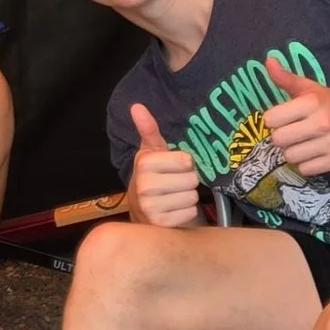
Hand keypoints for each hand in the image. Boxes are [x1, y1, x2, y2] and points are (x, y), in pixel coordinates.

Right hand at [125, 102, 200, 227]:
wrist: (143, 212)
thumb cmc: (153, 177)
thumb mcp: (151, 152)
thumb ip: (148, 129)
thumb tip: (137, 106)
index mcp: (144, 163)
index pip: (186, 160)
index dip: (185, 164)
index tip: (173, 168)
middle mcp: (145, 185)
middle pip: (191, 179)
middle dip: (187, 182)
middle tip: (175, 184)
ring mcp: (151, 207)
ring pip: (192, 197)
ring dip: (187, 198)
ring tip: (174, 197)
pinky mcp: (160, 224)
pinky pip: (190, 212)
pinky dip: (186, 212)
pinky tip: (174, 211)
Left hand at [261, 56, 329, 176]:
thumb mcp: (310, 88)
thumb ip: (286, 78)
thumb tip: (268, 60)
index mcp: (312, 102)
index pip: (271, 120)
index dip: (274, 120)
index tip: (283, 118)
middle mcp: (323, 122)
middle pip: (279, 140)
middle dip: (282, 136)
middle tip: (293, 131)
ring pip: (290, 157)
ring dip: (293, 151)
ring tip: (304, 142)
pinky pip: (305, 169)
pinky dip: (306, 163)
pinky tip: (314, 152)